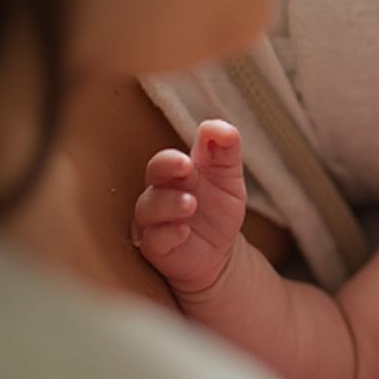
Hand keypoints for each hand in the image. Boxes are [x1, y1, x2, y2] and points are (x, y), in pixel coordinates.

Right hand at [131, 119, 247, 292]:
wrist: (219, 249)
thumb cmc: (218, 206)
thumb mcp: (229, 177)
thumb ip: (227, 150)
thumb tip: (223, 128)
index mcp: (179, 171)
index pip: (171, 155)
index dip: (181, 149)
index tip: (195, 148)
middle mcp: (162, 191)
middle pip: (154, 172)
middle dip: (167, 165)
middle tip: (185, 166)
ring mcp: (155, 219)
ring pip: (149, 207)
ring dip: (169, 203)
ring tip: (190, 204)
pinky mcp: (155, 246)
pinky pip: (153, 239)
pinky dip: (168, 233)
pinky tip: (184, 231)